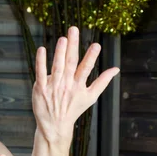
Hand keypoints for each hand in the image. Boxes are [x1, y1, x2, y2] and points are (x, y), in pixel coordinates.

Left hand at [33, 26, 119, 142]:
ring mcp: (53, 86)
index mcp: (79, 85)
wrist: (54, 125)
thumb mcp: (90, 97)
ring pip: (57, 66)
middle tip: (73, 29)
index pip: (86, 68)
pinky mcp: (40, 88)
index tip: (96, 45)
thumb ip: (103, 81)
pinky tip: (42, 49)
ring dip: (59, 52)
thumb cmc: (73, 109)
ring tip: (62, 38)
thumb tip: (116, 69)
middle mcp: (66, 84)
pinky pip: (40, 72)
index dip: (91, 57)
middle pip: (70, 62)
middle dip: (73, 45)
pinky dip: (41, 61)